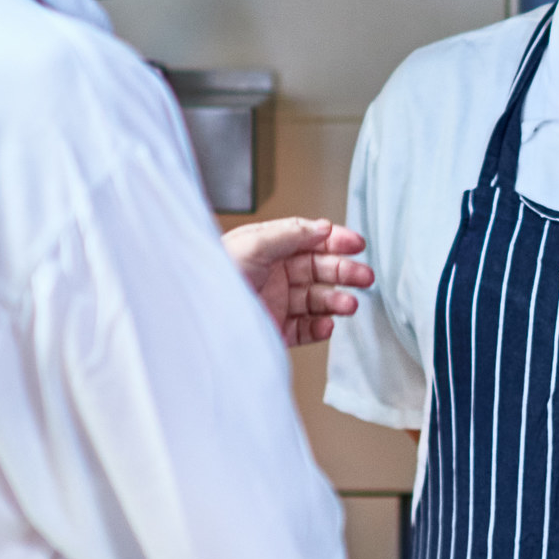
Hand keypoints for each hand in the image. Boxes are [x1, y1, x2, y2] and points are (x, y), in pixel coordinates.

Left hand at [224, 216, 374, 347]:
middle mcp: (272, 275)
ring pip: (317, 300)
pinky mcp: (275, 331)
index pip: (309, 240)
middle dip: (344, 272)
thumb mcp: (252, 244)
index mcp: (266, 249)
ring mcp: (275, 303)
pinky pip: (305, 330)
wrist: (194, 321)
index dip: (335, 240)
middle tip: (364, 277)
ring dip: (336, 301)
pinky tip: (327, 325)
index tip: (357, 244)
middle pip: (318, 270)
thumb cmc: (212, 277)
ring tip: (349, 305)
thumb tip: (323, 227)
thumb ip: (290, 232)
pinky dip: (320, 328)